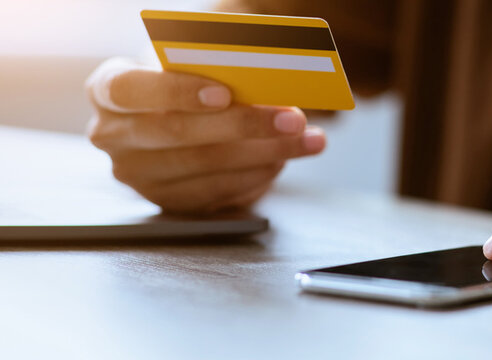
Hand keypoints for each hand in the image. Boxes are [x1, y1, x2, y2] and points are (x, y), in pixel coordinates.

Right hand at [86, 58, 326, 212]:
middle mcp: (112, 136)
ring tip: (306, 140)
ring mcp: (136, 175)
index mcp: (107, 90)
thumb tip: (264, 79)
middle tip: (293, 118)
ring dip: (266, 153)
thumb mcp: (187, 66)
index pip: (132, 90)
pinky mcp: (165, 202)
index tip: (226, 92)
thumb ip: (210, 68)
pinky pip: (216, 193)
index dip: (178, 91)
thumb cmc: (183, 82)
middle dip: (244, 124)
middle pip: (179, 132)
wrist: (170, 114)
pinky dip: (257, 176)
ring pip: (206, 166)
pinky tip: (284, 160)